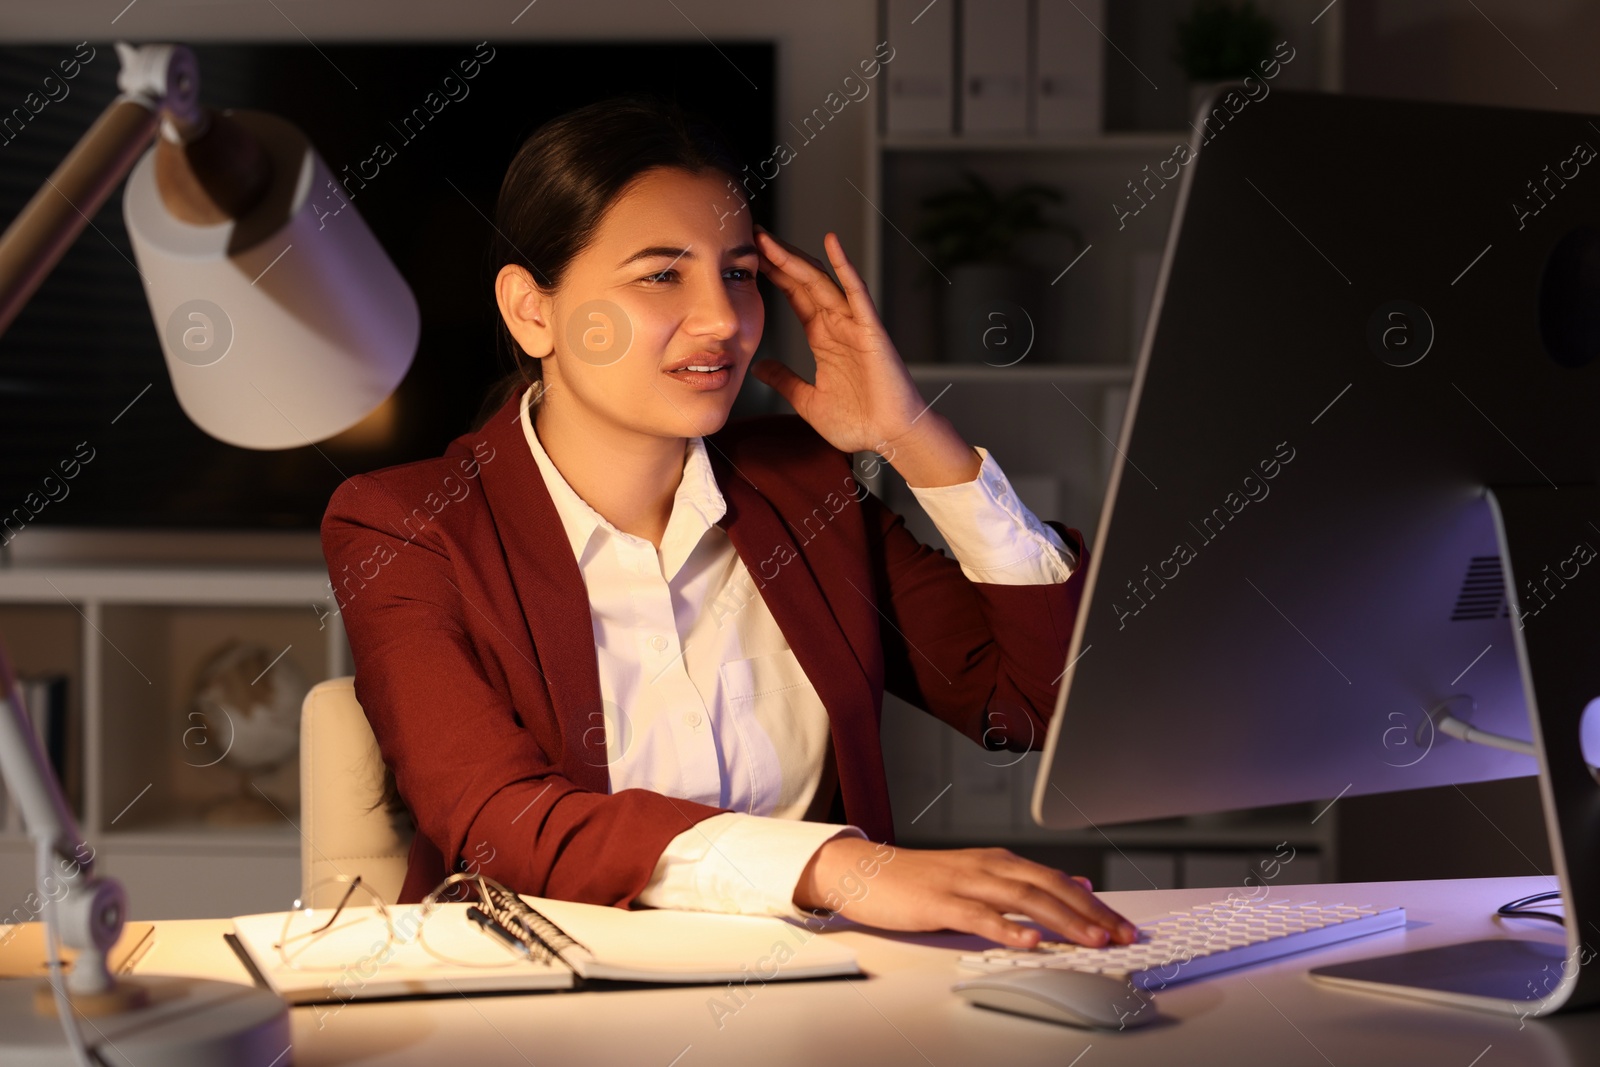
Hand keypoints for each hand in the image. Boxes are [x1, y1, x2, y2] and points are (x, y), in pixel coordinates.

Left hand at [750, 227, 931, 454]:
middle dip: (779, 258)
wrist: (889, 438)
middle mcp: (837, 324)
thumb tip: (758, 367)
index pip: (794, 295)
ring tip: (771, 239)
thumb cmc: (858, 423)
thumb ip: (785, 380)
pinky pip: (857, 292)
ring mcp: (854, 324)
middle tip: (753, 235)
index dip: (773, 274)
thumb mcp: (807, 400)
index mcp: (823, 337)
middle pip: (803, 280)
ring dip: (796, 259)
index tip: (749, 256)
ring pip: (821, 281)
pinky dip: (844, 266)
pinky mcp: (870, 330)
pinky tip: (831, 243)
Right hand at [793, 837, 1138, 947]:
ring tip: (1091, 940)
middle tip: (1121, 936)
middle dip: (1090, 913)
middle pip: (1050, 887)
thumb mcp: (979, 875)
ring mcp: (965, 881)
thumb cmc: (921, 880)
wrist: (866, 871)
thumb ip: (1024, 882)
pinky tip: (1028, 940)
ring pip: (1024, 899)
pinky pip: (979, 915)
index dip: (1095, 904)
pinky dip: (1007, 928)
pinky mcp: (940, 901)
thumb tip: (1077, 885)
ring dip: (1062, 920)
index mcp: (1001, 861)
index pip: (1058, 881)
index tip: (1124, 926)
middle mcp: (989, 866)